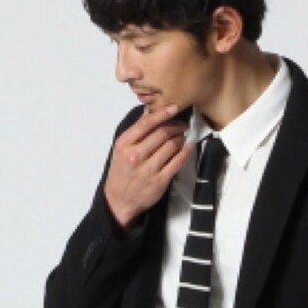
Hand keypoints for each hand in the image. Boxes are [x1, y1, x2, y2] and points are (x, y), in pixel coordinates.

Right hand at [104, 103, 192, 230]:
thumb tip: (149, 111)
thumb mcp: (121, 149)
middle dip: (176, 126)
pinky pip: (178, 161)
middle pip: (162, 133)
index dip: (163, 113)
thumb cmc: (121, 173)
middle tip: (181, 125)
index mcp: (125, 144)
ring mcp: (148, 169)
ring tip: (181, 137)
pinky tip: (187, 147)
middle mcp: (136, 155)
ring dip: (180, 138)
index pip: (147, 123)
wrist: (119, 200)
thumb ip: (135, 131)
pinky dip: (185, 152)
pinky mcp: (160, 180)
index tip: (174, 107)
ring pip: (172, 145)